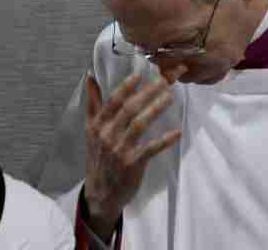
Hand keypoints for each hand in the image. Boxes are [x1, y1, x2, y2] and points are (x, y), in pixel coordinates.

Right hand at [83, 69, 183, 239]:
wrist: (101, 192)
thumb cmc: (98, 157)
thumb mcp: (91, 129)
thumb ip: (93, 103)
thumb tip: (90, 76)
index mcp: (97, 124)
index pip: (112, 101)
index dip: (126, 87)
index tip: (140, 74)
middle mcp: (107, 134)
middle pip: (129, 108)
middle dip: (147, 92)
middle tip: (164, 79)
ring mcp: (119, 149)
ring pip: (139, 124)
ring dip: (155, 109)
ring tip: (170, 97)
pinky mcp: (132, 164)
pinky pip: (150, 149)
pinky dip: (164, 140)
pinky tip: (177, 132)